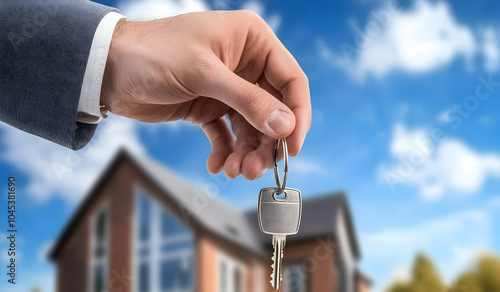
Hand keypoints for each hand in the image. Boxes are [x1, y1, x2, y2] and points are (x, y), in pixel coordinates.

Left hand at [101, 10, 310, 179]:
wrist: (106, 68)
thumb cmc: (152, 54)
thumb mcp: (203, 74)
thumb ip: (247, 100)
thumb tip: (285, 126)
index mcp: (251, 41)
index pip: (291, 80)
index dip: (297, 115)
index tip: (292, 147)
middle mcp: (244, 63)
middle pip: (273, 110)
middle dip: (267, 142)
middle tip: (255, 169)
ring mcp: (227, 87)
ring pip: (251, 126)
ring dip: (247, 152)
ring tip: (236, 171)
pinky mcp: (208, 106)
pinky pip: (227, 133)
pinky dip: (225, 151)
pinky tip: (217, 164)